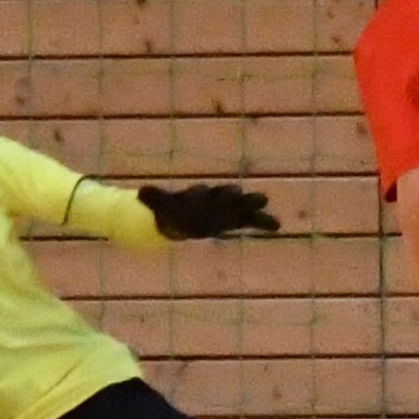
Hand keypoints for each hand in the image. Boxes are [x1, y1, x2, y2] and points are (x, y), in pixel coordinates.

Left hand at [138, 183, 280, 239]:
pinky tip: (277, 225)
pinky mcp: (235, 221)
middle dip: (231, 195)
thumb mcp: (161, 205)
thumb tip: (140, 192)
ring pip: (242, 206)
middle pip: (225, 196)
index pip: (202, 194)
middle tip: (240, 193)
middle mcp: (215, 200)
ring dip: (251, 206)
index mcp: (198, 195)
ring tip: (264, 203)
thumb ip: (154, 198)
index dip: (203, 196)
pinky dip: (262, 222)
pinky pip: (251, 221)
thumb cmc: (172, 209)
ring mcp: (227, 210)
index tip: (206, 195)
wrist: (183, 217)